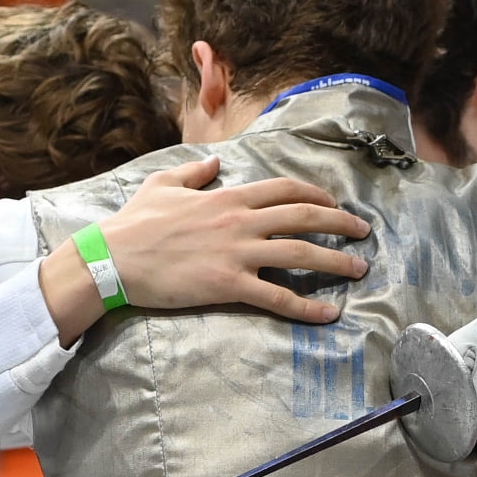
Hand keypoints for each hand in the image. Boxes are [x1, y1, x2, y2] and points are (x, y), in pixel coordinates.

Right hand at [101, 155, 371, 319]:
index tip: (334, 203)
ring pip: (299, 254)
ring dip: (335, 261)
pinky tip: (330, 314)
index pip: (284, 189)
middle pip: (303, 217)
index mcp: (227, 196)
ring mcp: (236, 253)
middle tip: (363, 232)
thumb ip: (194, 172)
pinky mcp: (228, 285)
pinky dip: (307, 306)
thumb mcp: (163, 184)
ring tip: (359, 270)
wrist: (112, 258)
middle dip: (339, 222)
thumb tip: (216, 161)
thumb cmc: (134, 223)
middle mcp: (240, 221)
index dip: (315, 194)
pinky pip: (277, 297)